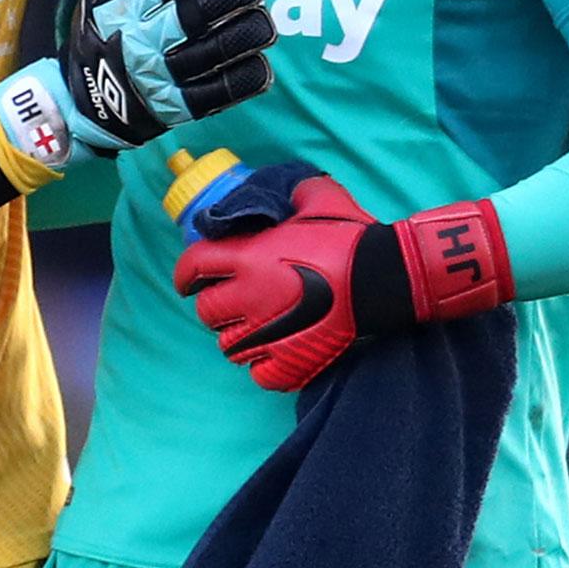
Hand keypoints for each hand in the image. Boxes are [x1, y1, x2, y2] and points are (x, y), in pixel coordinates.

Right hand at [0, 0, 274, 164]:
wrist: (80, 108)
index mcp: (126, 10)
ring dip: (242, 35)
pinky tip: (262, 64)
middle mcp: (144, 43)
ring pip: (210, 54)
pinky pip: (215, 95)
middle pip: (192, 16)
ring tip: (264, 20)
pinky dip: (241, 80)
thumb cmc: (98, 40)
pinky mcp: (177, 109)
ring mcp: (161, 79)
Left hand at [174, 175, 515, 390]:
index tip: (186, 281)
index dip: (184, 274)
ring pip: (228, 347)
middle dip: (214, 305)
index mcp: (247, 258)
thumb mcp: (319, 198)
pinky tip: (274, 356)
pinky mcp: (289, 362)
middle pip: (207, 311)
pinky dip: (262, 367)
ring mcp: (266, 334)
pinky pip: (259, 375)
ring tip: (253, 331)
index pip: (193, 267)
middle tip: (231, 303)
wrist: (383, 278)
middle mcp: (248, 297)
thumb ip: (292, 193)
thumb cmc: (350, 236)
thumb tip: (285, 192)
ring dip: (236, 338)